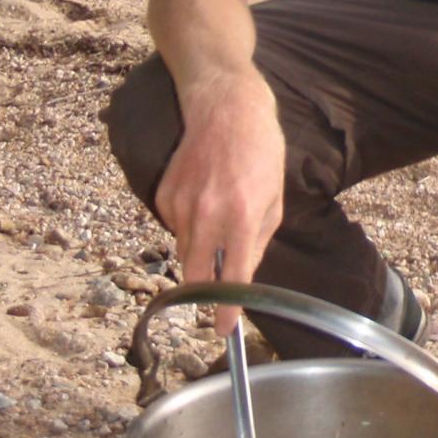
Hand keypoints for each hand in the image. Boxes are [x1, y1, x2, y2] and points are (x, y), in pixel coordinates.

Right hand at [153, 72, 284, 336]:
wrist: (224, 107)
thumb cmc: (259, 148)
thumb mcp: (275, 195)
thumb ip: (260, 236)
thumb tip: (244, 267)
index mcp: (242, 217)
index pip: (232, 276)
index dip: (227, 308)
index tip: (223, 329)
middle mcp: (206, 214)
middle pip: (196, 272)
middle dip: (204, 288)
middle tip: (214, 292)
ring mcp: (179, 205)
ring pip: (185, 248)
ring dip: (200, 249)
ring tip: (218, 216)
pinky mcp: (163, 194)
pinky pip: (174, 225)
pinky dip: (188, 223)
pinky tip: (203, 196)